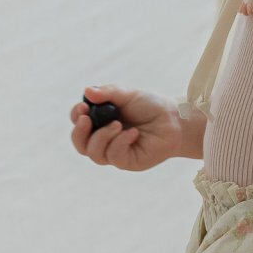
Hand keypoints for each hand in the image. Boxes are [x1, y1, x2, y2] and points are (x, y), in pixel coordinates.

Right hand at [69, 84, 188, 171]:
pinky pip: (114, 157)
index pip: (79, 122)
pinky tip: (133, 133)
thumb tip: (87, 91)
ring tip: (117, 124)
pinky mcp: (128, 162)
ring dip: (101, 137)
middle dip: (79, 132)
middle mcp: (105, 138)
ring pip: (93, 153)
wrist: (175, 119)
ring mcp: (115, 152)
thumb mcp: (128, 94)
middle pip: (80, 143)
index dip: (76, 116)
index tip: (84, 106)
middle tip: (87, 118)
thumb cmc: (151, 106)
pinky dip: (119, 143)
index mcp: (101, 121)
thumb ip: (108, 92)